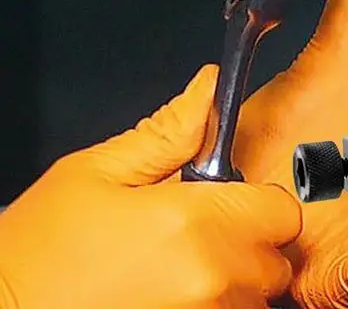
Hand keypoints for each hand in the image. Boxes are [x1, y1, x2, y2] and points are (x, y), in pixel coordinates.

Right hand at [0, 65, 301, 308]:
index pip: (283, 210)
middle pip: (274, 257)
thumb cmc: (35, 257)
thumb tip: (208, 90)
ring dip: (233, 282)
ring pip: (255, 297)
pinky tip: (170, 295)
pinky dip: (215, 308)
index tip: (230, 198)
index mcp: (195, 225)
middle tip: (199, 230)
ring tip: (178, 267)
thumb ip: (168, 132)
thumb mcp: (96, 173)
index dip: (258, 199)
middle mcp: (212, 282)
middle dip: (246, 239)